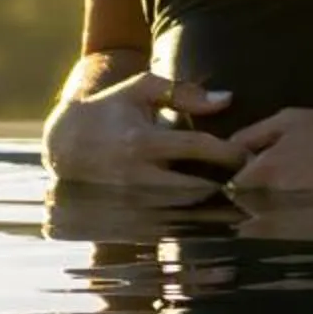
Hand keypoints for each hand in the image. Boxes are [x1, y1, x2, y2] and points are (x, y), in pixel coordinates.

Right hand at [42, 70, 242, 200]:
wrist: (64, 144)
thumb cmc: (110, 109)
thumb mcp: (141, 89)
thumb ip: (184, 92)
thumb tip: (227, 99)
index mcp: (141, 141)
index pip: (196, 147)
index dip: (228, 152)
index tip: (248, 154)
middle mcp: (134, 175)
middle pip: (194, 186)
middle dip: (224, 185)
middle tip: (247, 180)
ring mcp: (128, 201)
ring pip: (182, 209)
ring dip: (209, 204)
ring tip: (231, 195)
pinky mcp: (124, 218)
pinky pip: (165, 223)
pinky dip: (187, 218)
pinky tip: (205, 211)